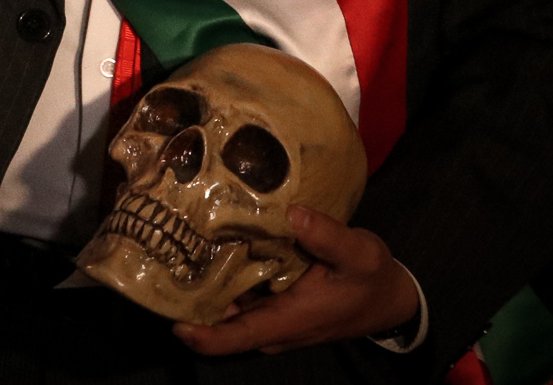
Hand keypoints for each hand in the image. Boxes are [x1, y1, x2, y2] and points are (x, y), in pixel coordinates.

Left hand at [175, 206, 419, 355]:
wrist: (391, 297)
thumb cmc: (374, 281)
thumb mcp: (360, 255)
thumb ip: (328, 236)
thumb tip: (293, 214)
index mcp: (286, 320)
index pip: (234, 337)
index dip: (201, 333)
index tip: (171, 318)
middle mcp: (271, 323)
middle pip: (219, 317)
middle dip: (190, 294)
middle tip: (160, 258)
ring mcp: (270, 312)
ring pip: (227, 302)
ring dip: (204, 278)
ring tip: (174, 241)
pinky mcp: (273, 299)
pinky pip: (240, 290)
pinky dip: (223, 271)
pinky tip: (207, 240)